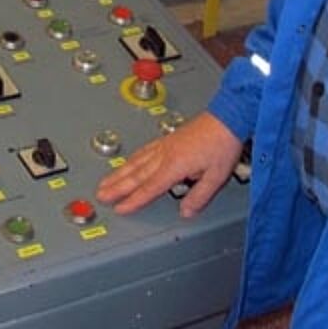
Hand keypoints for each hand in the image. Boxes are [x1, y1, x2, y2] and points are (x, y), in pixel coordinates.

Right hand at [94, 111, 241, 217]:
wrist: (226, 116)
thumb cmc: (222, 142)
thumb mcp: (217, 176)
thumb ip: (199, 196)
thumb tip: (186, 212)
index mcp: (175, 165)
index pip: (149, 188)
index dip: (133, 200)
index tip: (120, 208)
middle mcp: (165, 154)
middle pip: (136, 174)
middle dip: (117, 187)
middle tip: (101, 195)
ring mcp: (164, 145)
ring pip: (136, 161)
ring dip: (119, 173)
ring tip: (105, 182)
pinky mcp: (167, 139)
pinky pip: (143, 150)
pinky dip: (131, 158)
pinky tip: (127, 162)